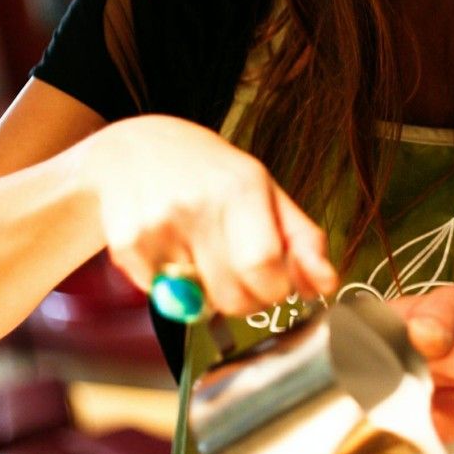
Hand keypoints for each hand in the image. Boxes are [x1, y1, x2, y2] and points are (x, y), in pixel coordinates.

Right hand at [84, 115, 336, 311]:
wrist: (132, 149)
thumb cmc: (208, 174)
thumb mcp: (266, 191)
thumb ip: (303, 240)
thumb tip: (327, 285)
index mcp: (241, 187)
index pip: (265, 268)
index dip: (275, 289)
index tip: (273, 281)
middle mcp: (197, 205)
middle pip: (233, 298)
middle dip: (245, 299)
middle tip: (238, 273)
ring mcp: (157, 227)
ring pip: (198, 304)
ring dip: (206, 292)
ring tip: (200, 250)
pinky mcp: (126, 248)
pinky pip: (162, 296)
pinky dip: (171, 286)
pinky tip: (169, 248)